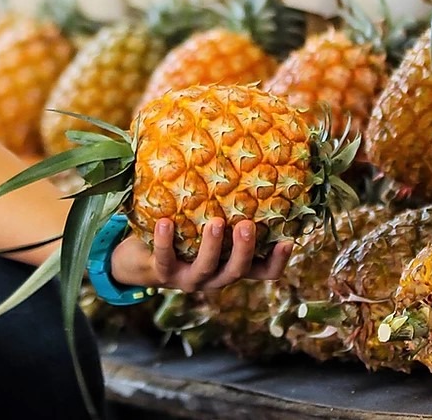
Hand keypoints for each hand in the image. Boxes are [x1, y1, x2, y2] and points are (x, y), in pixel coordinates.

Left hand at [110, 218, 292, 292]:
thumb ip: (228, 203)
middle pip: (238, 271)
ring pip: (207, 269)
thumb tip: (246, 153)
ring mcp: (190, 278)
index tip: (289, 240)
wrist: (141, 256)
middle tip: (248, 225)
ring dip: (213, 247)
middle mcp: (216, 276)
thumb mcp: (208, 220)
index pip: (263, 271)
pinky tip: (165, 221)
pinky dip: (166, 241)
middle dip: (245, 250)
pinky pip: (166, 259)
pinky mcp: (162, 274)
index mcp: (232, 264)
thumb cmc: (186, 229)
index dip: (278, 261)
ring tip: (215, 222)